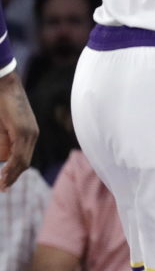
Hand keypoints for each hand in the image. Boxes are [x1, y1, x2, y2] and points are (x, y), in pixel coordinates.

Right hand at [0, 73, 38, 190]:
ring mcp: (29, 132)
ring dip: (11, 174)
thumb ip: (5, 140)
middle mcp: (32, 134)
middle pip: (25, 162)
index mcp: (29, 134)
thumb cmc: (1, 104)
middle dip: (13, 176)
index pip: (24, 158)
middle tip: (3, 188)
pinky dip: (11, 165)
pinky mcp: (22, 130)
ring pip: (22, 160)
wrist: (4, 85)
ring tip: (2, 185)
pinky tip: (4, 174)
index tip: (5, 183)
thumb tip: (4, 156)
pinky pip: (19, 152)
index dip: (15, 172)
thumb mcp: (4, 127)